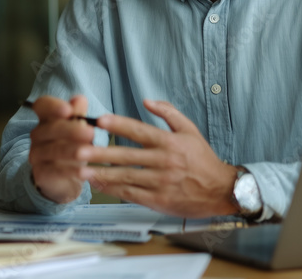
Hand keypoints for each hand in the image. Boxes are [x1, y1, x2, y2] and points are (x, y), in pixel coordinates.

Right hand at [27, 95, 95, 203]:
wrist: (64, 178)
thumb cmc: (72, 148)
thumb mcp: (78, 130)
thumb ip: (78, 115)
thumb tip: (80, 99)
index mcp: (46, 119)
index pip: (42, 106)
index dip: (53, 106)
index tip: (68, 110)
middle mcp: (38, 135)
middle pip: (49, 128)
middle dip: (70, 129)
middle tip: (90, 132)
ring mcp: (36, 154)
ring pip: (52, 150)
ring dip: (71, 149)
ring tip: (89, 151)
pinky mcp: (40, 173)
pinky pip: (54, 170)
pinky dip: (69, 170)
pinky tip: (82, 171)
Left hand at [85, 99, 236, 217]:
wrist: (222, 190)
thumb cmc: (203, 160)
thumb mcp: (190, 130)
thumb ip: (168, 113)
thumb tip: (146, 101)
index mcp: (169, 142)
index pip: (139, 130)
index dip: (119, 125)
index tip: (100, 121)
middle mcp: (164, 161)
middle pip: (127, 156)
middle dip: (101, 153)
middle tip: (79, 150)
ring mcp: (160, 182)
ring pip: (126, 177)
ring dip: (102, 174)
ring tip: (81, 170)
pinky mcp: (159, 200)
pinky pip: (132, 194)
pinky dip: (114, 190)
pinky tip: (99, 186)